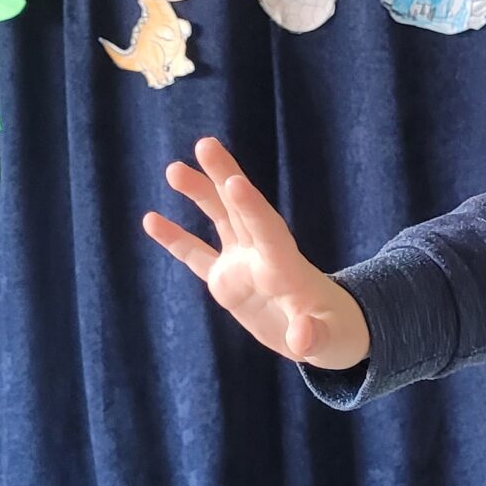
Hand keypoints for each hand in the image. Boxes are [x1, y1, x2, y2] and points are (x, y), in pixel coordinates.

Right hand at [142, 136, 371, 369]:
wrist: (324, 335)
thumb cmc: (334, 334)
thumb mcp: (330, 340)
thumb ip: (315, 338)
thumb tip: (302, 340)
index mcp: (288, 268)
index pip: (268, 232)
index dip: (252, 208)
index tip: (235, 182)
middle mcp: (263, 257)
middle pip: (242, 210)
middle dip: (224, 177)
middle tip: (205, 144)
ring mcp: (243, 265)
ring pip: (220, 220)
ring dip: (200, 193)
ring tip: (175, 169)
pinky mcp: (226, 281)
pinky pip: (196, 256)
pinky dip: (175, 239)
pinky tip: (151, 219)